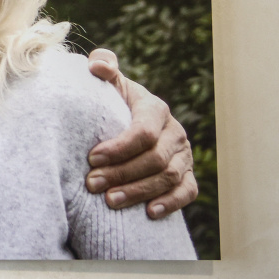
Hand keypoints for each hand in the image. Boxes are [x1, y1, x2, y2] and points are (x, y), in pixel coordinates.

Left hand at [85, 49, 197, 218]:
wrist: (126, 124)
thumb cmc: (111, 104)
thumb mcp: (107, 85)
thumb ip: (103, 68)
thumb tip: (98, 65)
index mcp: (155, 109)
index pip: (143, 132)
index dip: (118, 147)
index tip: (91, 158)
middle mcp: (174, 132)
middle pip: (154, 158)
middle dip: (121, 173)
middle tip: (92, 184)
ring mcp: (183, 155)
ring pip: (168, 177)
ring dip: (139, 191)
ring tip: (110, 201)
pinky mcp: (187, 176)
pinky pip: (187, 192)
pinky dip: (170, 203)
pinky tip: (149, 213)